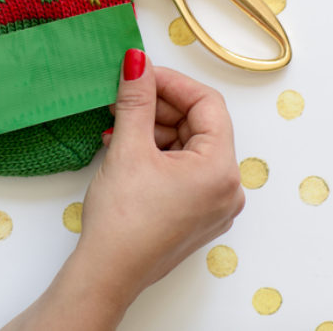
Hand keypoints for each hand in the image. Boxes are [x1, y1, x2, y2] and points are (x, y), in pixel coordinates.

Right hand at [3, 50, 243, 329]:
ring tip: (117, 124)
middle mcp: (226, 187)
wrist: (106, 273)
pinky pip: (181, 166)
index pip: (207, 104)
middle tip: (124, 97)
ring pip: (186, 144)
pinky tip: (124, 145)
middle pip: (198, 124)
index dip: (173, 82)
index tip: (141, 72)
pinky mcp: (193, 212)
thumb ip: (136, 99)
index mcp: (221, 170)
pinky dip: (154, 150)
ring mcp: (211, 203)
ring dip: (152, 127)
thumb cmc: (122, 217)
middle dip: (159, 106)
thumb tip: (137, 60)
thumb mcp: (128, 148)